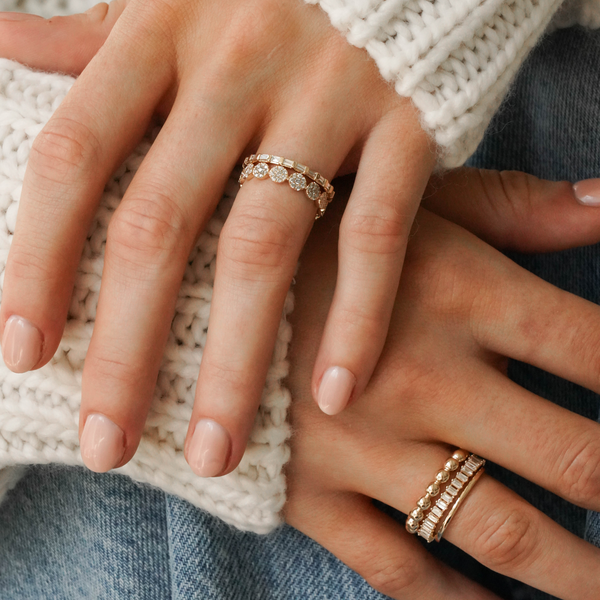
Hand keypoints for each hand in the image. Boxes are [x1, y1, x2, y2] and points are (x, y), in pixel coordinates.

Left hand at [0, 1, 433, 475]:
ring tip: (214, 451)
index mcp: (162, 31)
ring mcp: (327, 94)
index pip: (76, 160)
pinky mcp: (409, 122)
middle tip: (109, 445)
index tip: (25, 357)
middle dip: (129, 348)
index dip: (39, 261)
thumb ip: (92, 31)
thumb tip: (7, 44)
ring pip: (265, 245)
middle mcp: (236, 64)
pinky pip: (377, 234)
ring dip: (237, 364)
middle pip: (162, 225)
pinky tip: (335, 394)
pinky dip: (357, 317)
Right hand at [285, 169, 599, 598]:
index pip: (598, 352)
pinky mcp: (313, 493)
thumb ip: (510, 208)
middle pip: (576, 459)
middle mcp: (425, 377)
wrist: (183, 285)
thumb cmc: (305, 236)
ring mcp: (367, 447)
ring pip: (502, 532)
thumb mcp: (401, 203)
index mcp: (458, 292)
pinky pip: (400, 568)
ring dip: (577, 575)